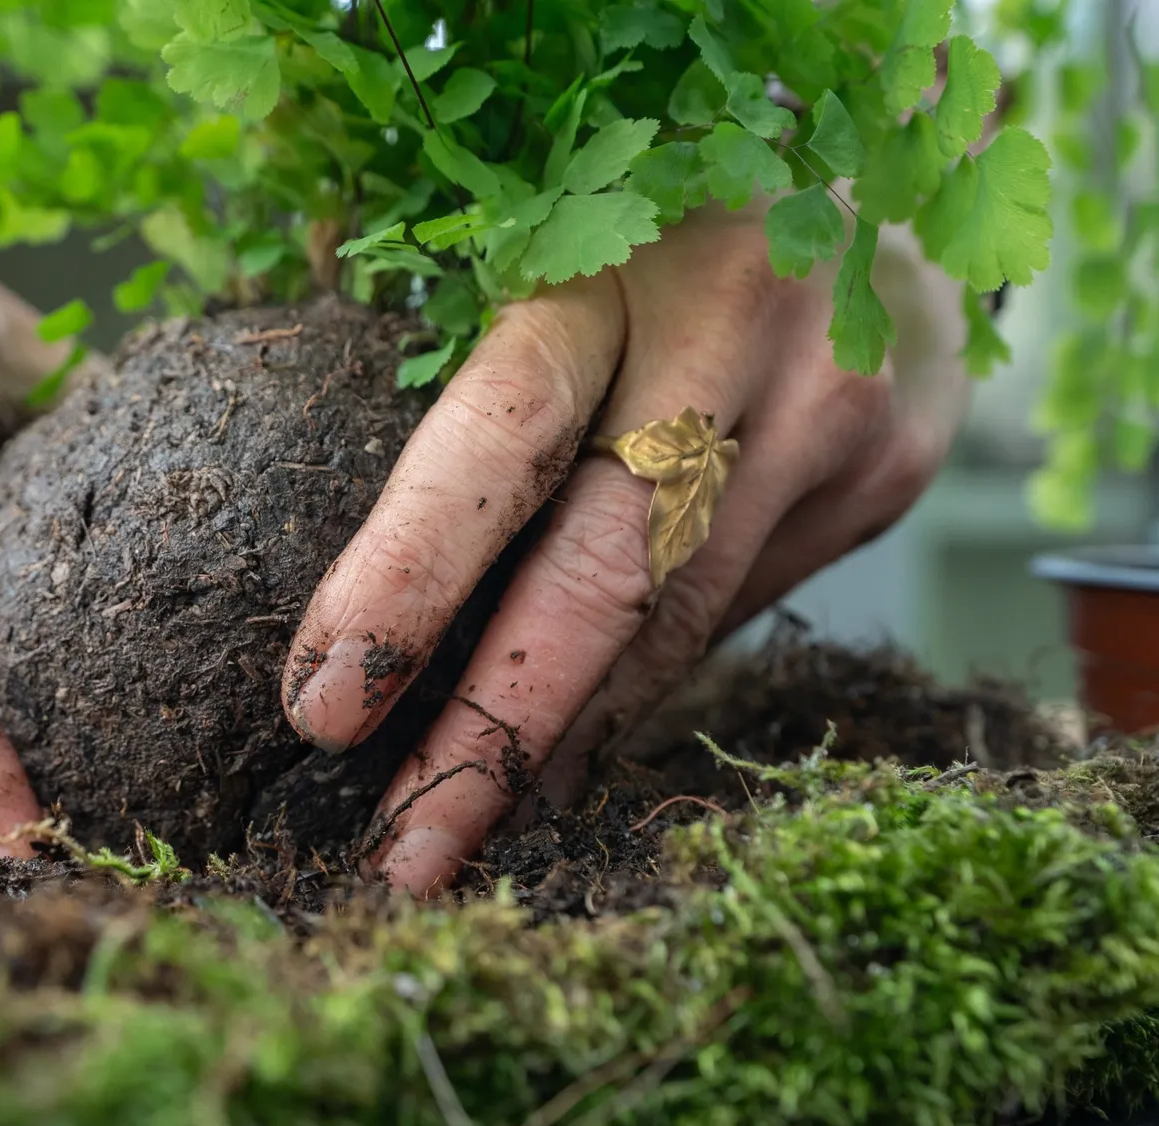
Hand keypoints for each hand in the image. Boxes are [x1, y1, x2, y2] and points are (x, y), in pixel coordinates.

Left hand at [284, 205, 969, 893]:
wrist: (876, 190)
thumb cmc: (651, 230)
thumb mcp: (554, 259)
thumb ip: (493, 390)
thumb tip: (387, 610)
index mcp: (609, 261)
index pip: (496, 438)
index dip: (406, 581)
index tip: (321, 707)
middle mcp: (737, 337)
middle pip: (601, 576)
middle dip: (491, 734)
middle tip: (402, 852)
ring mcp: (833, 417)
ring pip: (674, 625)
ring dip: (561, 743)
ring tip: (466, 827)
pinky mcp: (886, 477)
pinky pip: (732, 615)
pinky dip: (638, 689)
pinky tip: (570, 749)